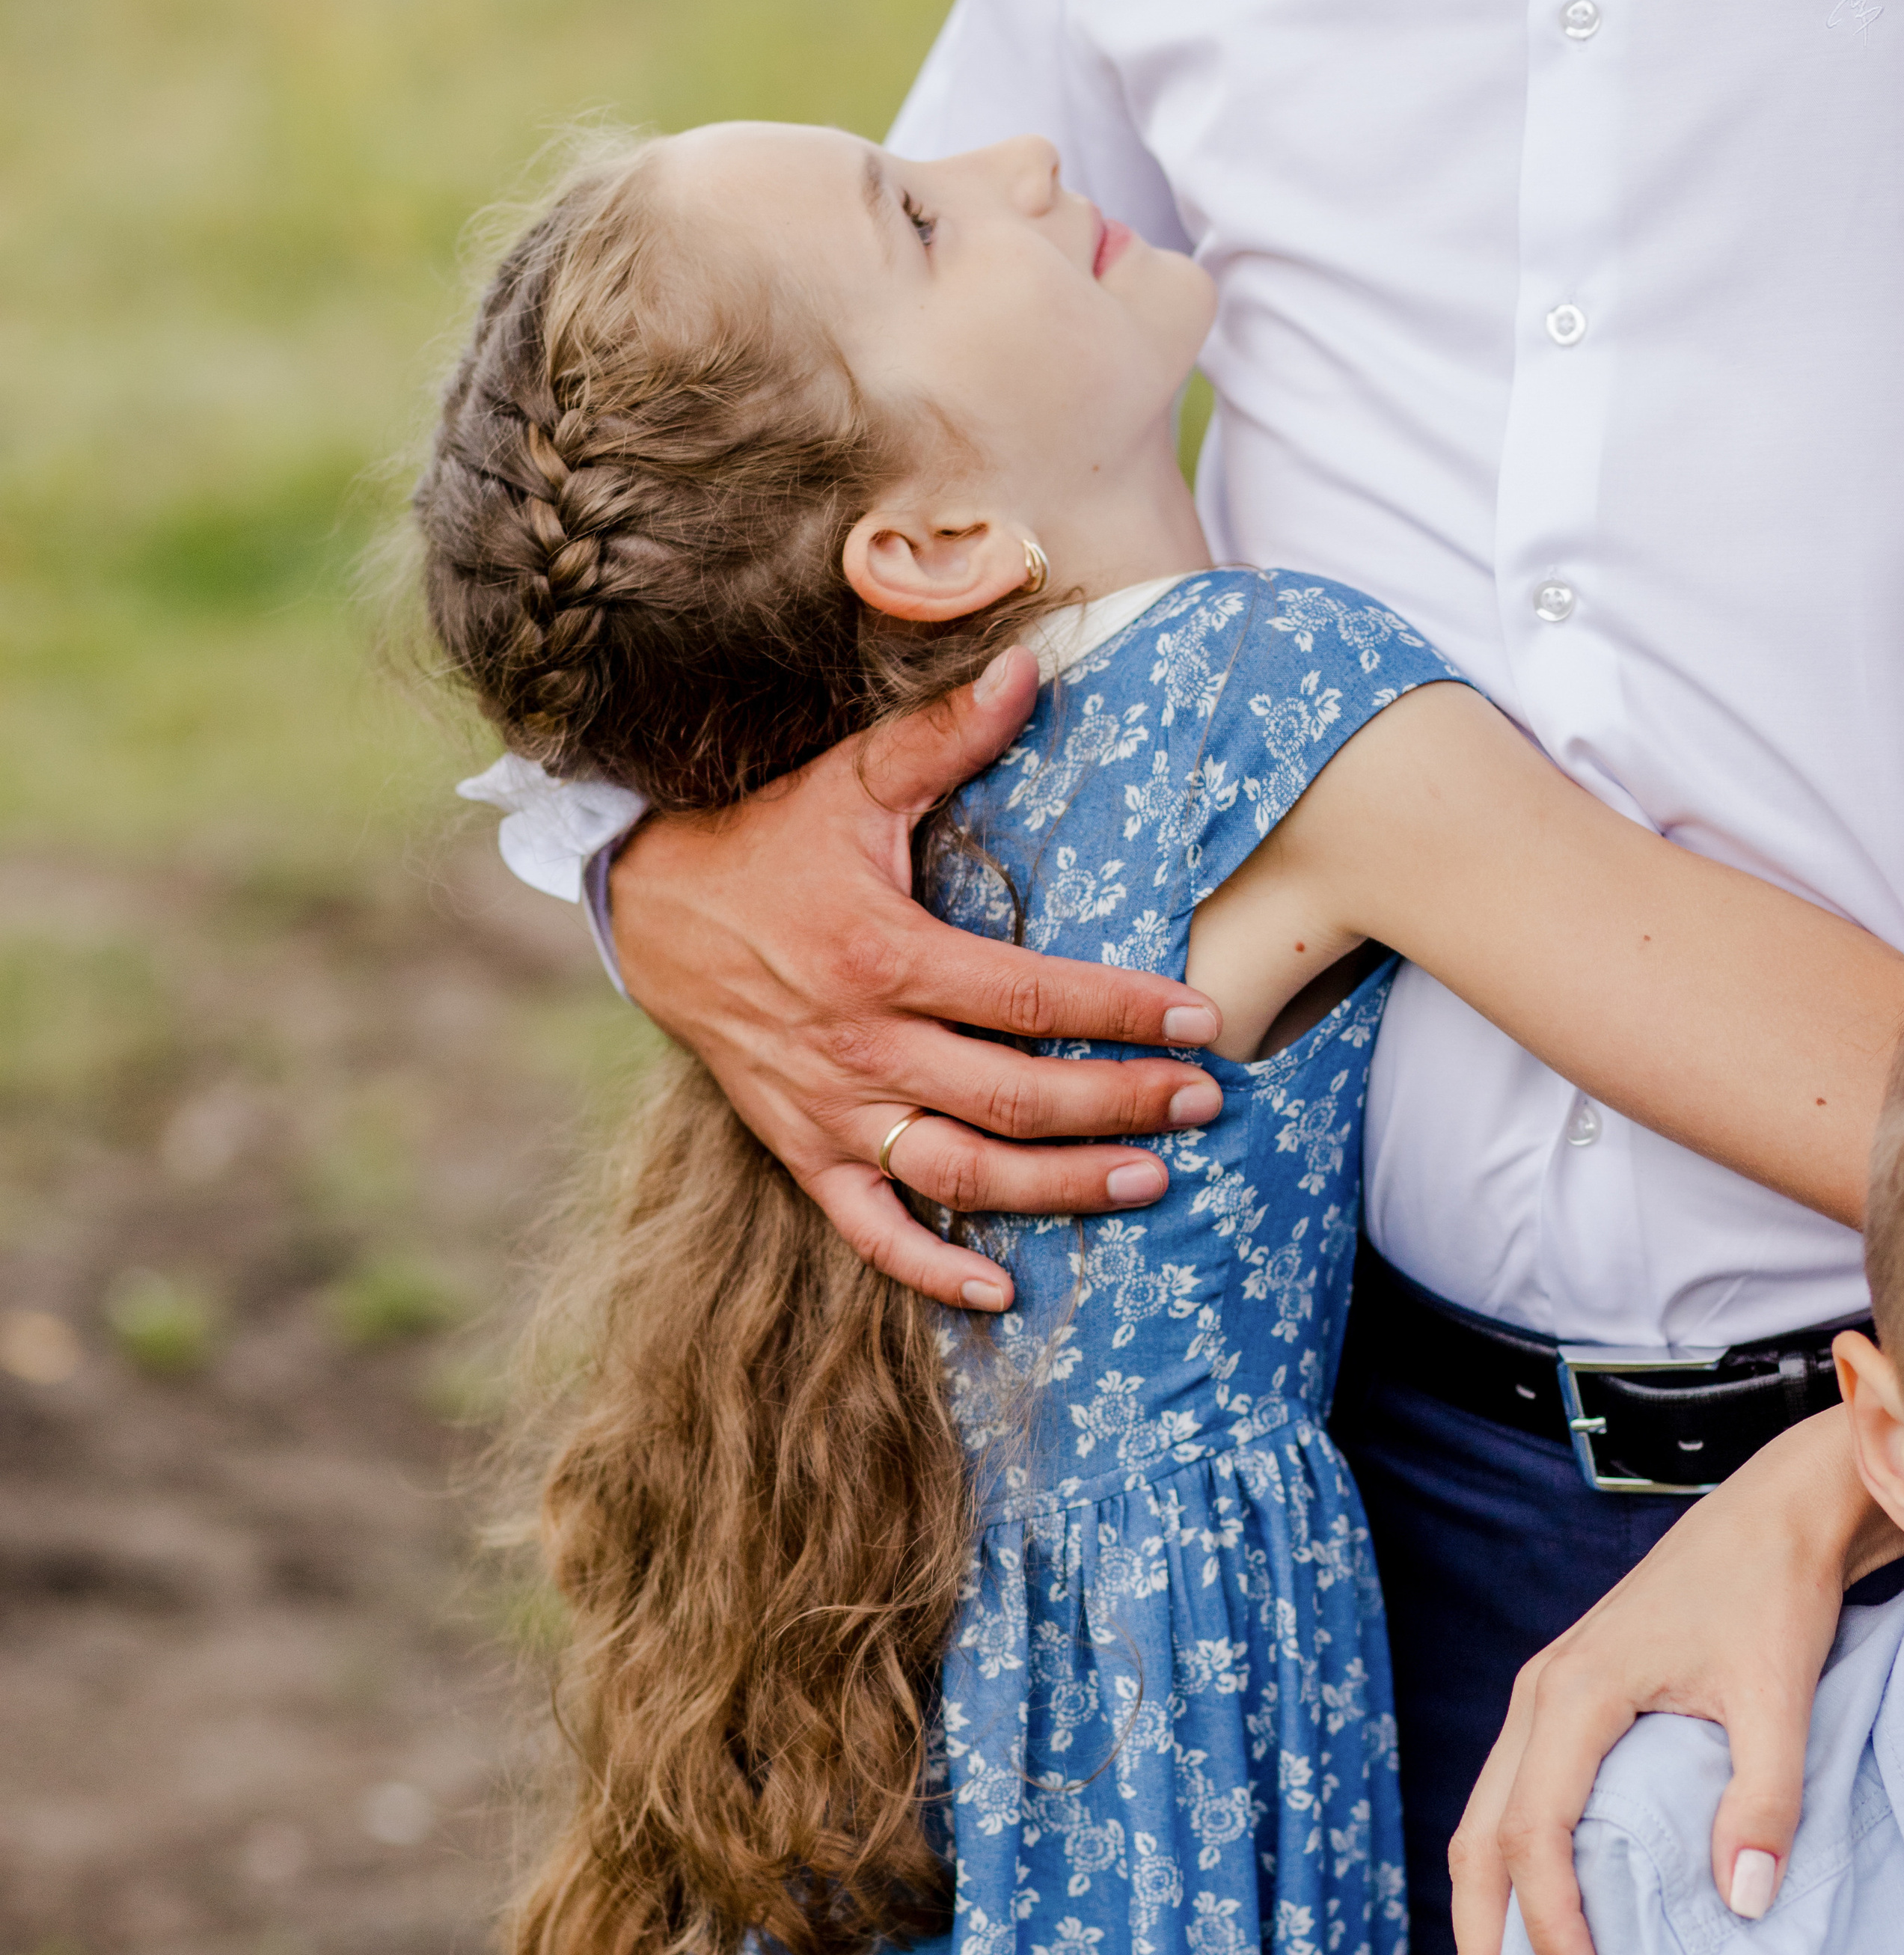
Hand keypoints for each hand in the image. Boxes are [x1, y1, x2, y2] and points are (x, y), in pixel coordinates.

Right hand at [607, 647, 1222, 1306]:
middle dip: (1119, 1105)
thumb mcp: (851, 780)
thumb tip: (1035, 662)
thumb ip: (944, 736)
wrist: (648, 907)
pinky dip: (932, 1269)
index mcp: (883, 956)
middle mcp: (860, 1047)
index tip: (1203, 1021)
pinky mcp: (800, 1150)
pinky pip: (870, 1229)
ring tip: (1148, 1181)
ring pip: (961, 1174)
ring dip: (1059, 1189)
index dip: (1123, 1012)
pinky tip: (1004, 1292)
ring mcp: (830, 1110)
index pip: (1030, 998)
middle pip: (1014, 1097)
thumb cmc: (768, 840)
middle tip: (1202, 1103)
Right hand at [1451, 1406, 1903, 1954]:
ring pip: (1482, 1820)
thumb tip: (1741, 1904)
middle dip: (1480, 1943)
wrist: (1772, 1514)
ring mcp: (1541, 1697)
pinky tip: (1530, 1918)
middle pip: (1477, 1837)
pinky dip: (1507, 1870)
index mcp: (1574, 1694)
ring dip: (1485, 1911)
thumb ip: (1760, 1799)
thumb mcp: (1778, 1695)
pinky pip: (1510, 1799)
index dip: (1550, 1923)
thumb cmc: (1770, 1593)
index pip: (1533, 1833)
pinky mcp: (1562, 1703)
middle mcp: (1537, 1697)